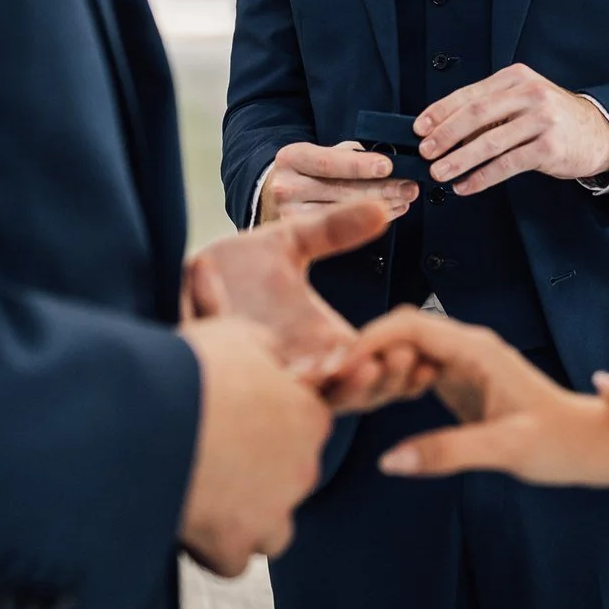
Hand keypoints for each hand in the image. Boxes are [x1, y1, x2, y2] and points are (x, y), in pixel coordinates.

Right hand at [177, 317, 332, 576]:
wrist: (145, 415)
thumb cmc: (191, 370)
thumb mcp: (238, 335)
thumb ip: (268, 351)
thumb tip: (274, 359)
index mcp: (309, 418)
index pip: (306, 429)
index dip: (270, 425)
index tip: (236, 422)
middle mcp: (302, 470)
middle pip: (290, 479)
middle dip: (258, 473)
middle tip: (212, 456)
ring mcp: (271, 513)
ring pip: (273, 530)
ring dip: (247, 519)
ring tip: (205, 496)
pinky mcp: (234, 546)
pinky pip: (233, 561)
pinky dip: (214, 549)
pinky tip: (189, 524)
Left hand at [188, 201, 433, 414]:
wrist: (181, 274)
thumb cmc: (239, 266)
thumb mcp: (292, 241)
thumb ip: (334, 230)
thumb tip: (383, 208)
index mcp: (325, 345)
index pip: (376, 370)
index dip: (403, 368)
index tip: (427, 350)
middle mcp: (301, 369)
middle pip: (354, 396)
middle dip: (382, 381)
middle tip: (401, 358)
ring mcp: (269, 377)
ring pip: (311, 400)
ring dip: (338, 385)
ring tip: (355, 361)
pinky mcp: (233, 373)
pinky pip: (257, 380)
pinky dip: (274, 371)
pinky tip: (289, 353)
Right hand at [260, 141, 418, 223]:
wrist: (270, 197)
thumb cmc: (305, 172)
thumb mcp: (319, 154)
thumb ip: (349, 154)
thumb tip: (387, 157)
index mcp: (292, 158)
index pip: (329, 161)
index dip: (360, 165)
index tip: (388, 166)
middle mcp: (287, 187)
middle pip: (341, 190)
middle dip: (382, 187)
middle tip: (408, 186)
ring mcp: (290, 216)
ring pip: (344, 213)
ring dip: (382, 206)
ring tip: (404, 199)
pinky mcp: (299, 236)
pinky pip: (341, 230)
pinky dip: (369, 220)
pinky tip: (387, 213)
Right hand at [342, 308, 608, 485]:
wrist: (592, 445)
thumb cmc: (559, 443)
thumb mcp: (505, 450)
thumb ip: (448, 452)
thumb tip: (389, 461)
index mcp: (476, 349)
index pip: (408, 325)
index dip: (368, 342)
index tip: (336, 372)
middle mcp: (466, 346)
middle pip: (400, 331)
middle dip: (364, 353)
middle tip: (334, 390)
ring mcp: (462, 362)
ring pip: (404, 348)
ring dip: (376, 367)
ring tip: (352, 398)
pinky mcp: (459, 381)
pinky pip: (414, 368)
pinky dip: (392, 380)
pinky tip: (381, 404)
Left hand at [415, 63, 608, 195]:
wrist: (597, 132)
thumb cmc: (552, 118)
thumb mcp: (523, 100)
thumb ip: (490, 108)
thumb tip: (444, 128)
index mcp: (516, 78)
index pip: (470, 94)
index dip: (440, 111)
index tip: (420, 127)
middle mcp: (530, 94)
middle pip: (476, 115)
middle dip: (446, 135)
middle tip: (426, 151)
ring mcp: (541, 120)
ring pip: (490, 142)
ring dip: (459, 160)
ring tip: (440, 172)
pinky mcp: (549, 147)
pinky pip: (507, 165)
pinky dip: (482, 177)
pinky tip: (466, 185)